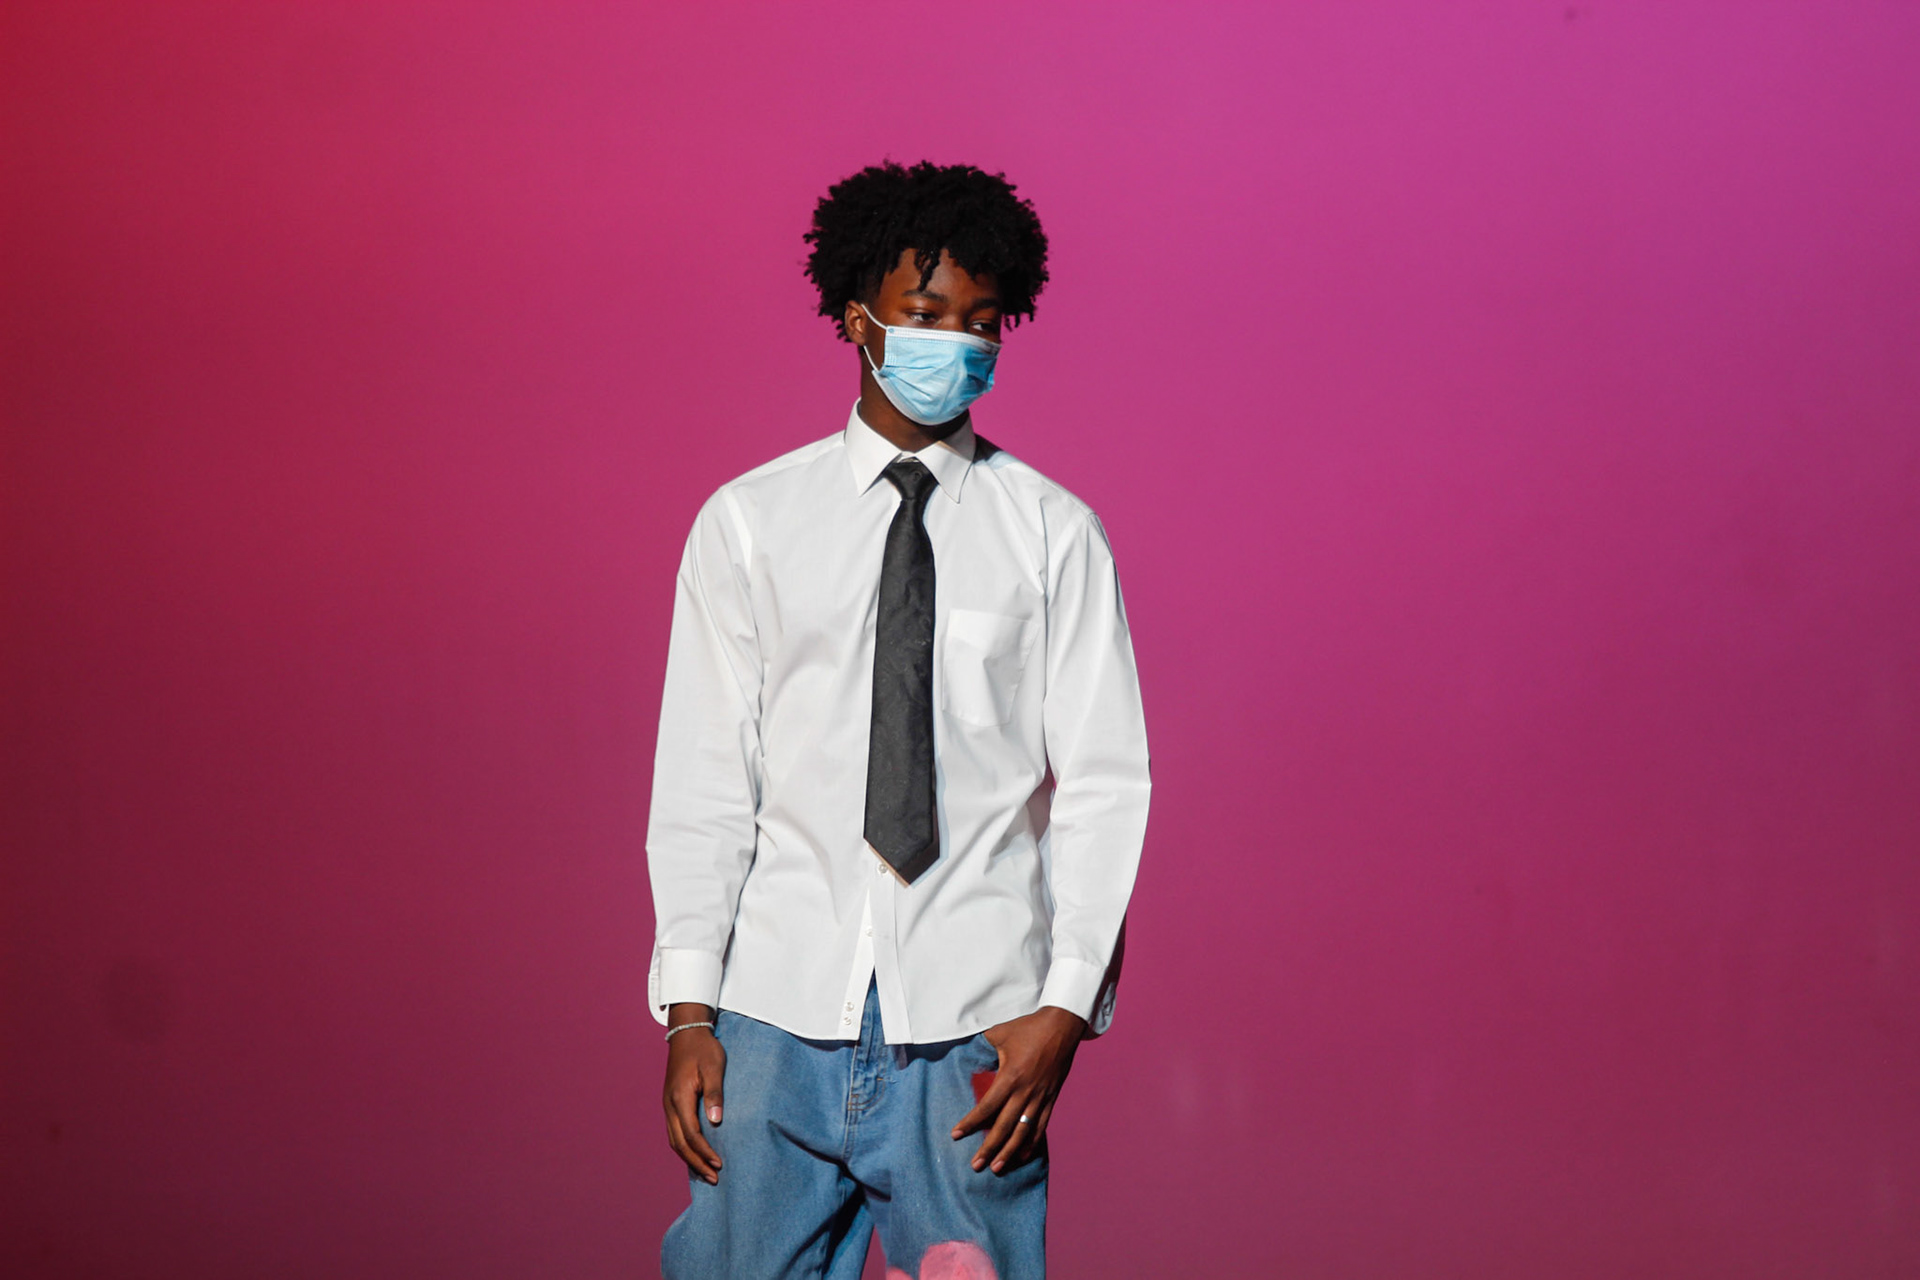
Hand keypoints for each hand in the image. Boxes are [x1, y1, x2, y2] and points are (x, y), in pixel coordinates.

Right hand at [662, 1003, 725, 1183]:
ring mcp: (668, 1105)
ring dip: (689, 1158)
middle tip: (714, 1178)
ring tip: (706, 1172)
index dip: (704, 1152)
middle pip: (679, 1144)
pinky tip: (696, 1154)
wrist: (686, 1033)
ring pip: (674, 1140)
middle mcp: (670, 1105)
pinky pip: (674, 1132)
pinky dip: (684, 1147)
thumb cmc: (703, 1049)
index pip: (691, 1134)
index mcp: (680, 1098)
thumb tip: (716, 1121)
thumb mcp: (714, 1067)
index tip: (720, 1164)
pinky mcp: (671, 1104)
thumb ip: (715, 1094)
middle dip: (696, 1163)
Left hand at [951, 1005, 1086, 1174]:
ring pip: (1023, 1131)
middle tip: (975, 1166)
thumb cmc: (1028, 1027)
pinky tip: (1023, 1156)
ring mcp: (1041, 1097)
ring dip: (1010, 1151)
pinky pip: (1041, 1125)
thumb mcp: (1000, 1033)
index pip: (987, 1106)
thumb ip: (981, 1046)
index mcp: (1011, 1076)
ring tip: (997, 1168)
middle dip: (989, 1148)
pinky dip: (1032, 1142)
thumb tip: (963, 1052)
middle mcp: (1026, 1091)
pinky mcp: (1051, 1098)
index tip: (956, 1135)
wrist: (1062, 1026)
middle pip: (1004, 1126)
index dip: (971, 1123)